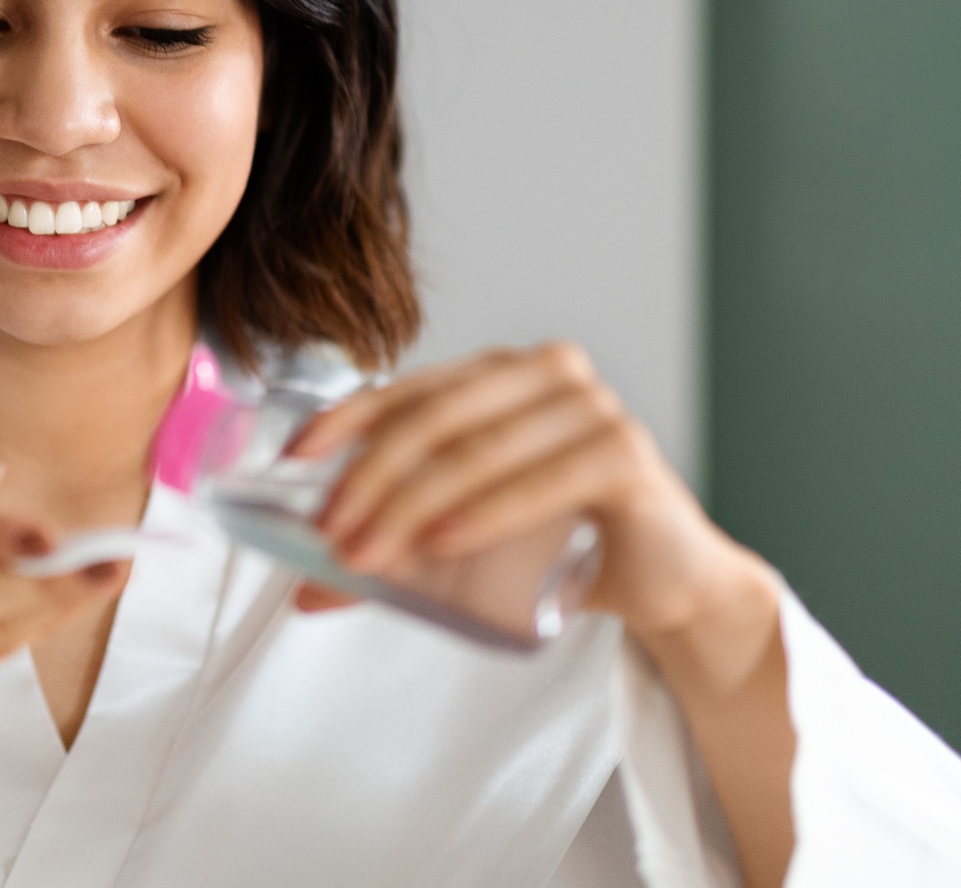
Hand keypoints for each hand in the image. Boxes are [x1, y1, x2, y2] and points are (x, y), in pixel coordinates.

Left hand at [287, 341, 796, 887]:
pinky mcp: (626, 454)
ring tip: (367, 555)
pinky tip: (442, 539)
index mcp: (501, 374)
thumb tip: (306, 587)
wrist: (665, 584)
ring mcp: (592, 407)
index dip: (345, 420)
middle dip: (371, 480)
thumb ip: (395, 551)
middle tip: (330, 537)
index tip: (294, 459)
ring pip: (477, 452)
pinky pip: (541, 480)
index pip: (408, 389)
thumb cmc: (561, 546)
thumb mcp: (468, 538)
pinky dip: (486, 512)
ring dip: (411, 506)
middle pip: (434, 421)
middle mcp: (547, 372)